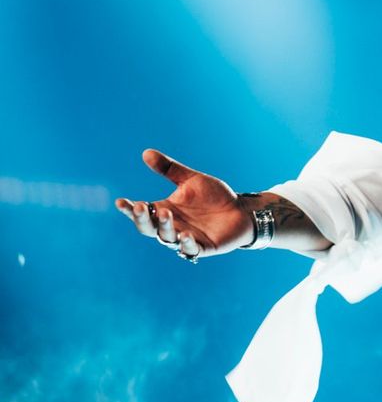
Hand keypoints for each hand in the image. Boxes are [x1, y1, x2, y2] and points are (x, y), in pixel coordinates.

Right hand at [115, 149, 253, 260]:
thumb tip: (146, 152)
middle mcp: (171, 227)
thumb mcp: (191, 180)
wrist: (241, 210)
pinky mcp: (202, 248)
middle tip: (141, 206)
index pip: (142, 212)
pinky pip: (190, 249)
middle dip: (142, 219)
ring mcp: (185, 239)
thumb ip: (169, 169)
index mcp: (164, 211)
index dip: (129, 209)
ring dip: (164, 227)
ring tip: (165, 213)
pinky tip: (185, 234)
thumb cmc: (215, 196)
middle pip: (148, 228)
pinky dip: (186, 244)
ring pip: (167, 238)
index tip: (120, 201)